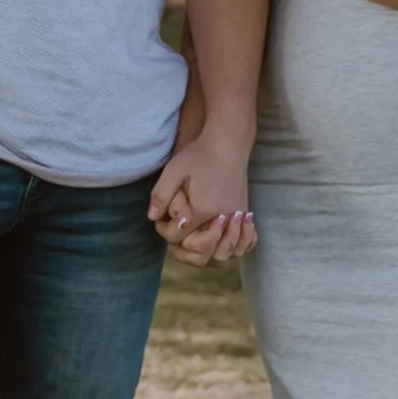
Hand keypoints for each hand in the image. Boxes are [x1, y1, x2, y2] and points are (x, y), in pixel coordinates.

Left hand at [147, 126, 255, 265]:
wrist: (228, 143)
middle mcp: (223, 219)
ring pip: (223, 255)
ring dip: (207, 253)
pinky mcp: (243, 215)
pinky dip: (233, 249)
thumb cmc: (199, 155)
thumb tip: (153, 218)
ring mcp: (236, 219)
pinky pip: (243, 244)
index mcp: (203, 210)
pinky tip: (220, 242)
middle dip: (184, 249)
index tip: (162, 218)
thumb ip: (161, 195)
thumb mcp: (174, 170)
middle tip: (176, 231)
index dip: (166, 231)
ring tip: (194, 240)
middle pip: (202, 254)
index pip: (179, 238)